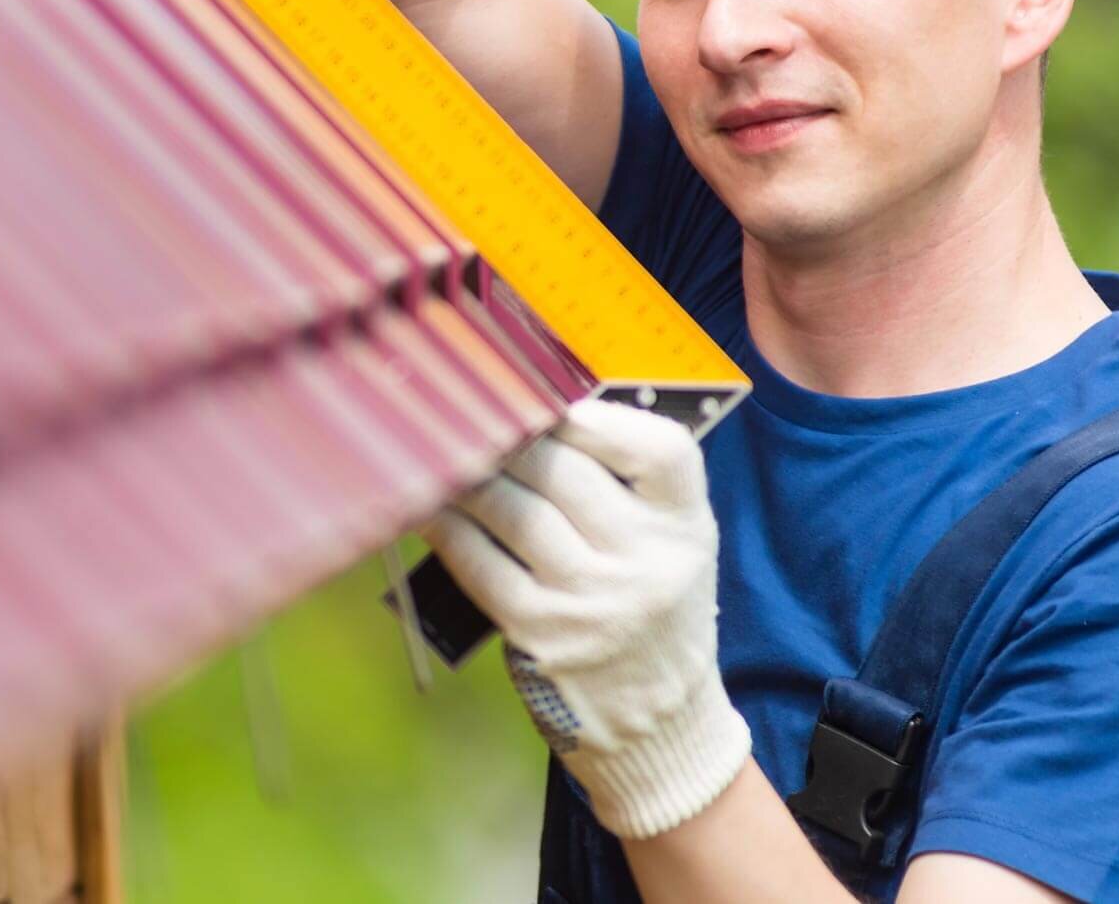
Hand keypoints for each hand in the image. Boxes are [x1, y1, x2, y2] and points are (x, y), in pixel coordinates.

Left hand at [424, 399, 751, 839]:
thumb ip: (628, 481)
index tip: (551, 400)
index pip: (659, 450)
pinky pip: (481, 563)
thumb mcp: (670, 543)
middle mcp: (648, 563)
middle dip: (510, 436)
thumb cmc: (651, 604)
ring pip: (515, 511)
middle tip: (471, 412)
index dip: (597, 417)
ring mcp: (593, 602)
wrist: (655, 719)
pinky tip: (430, 508)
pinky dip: (449, 528)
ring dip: (469, 476)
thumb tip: (537, 406)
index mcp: (687, 527)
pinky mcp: (542, 634)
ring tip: (444, 452)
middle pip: (565, 471)